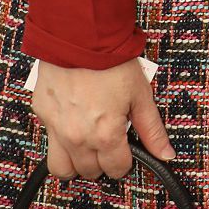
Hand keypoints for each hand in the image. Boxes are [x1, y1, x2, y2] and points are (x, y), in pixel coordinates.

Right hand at [32, 61, 174, 181]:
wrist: (82, 36)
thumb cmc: (113, 62)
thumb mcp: (141, 95)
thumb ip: (152, 130)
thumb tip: (166, 154)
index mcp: (105, 135)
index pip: (116, 169)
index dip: (126, 161)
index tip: (127, 151)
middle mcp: (77, 138)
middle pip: (90, 172)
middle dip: (103, 162)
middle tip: (110, 143)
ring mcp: (56, 128)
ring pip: (62, 168)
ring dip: (77, 162)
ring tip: (89, 144)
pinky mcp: (42, 114)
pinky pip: (49, 141)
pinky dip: (61, 140)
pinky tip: (74, 123)